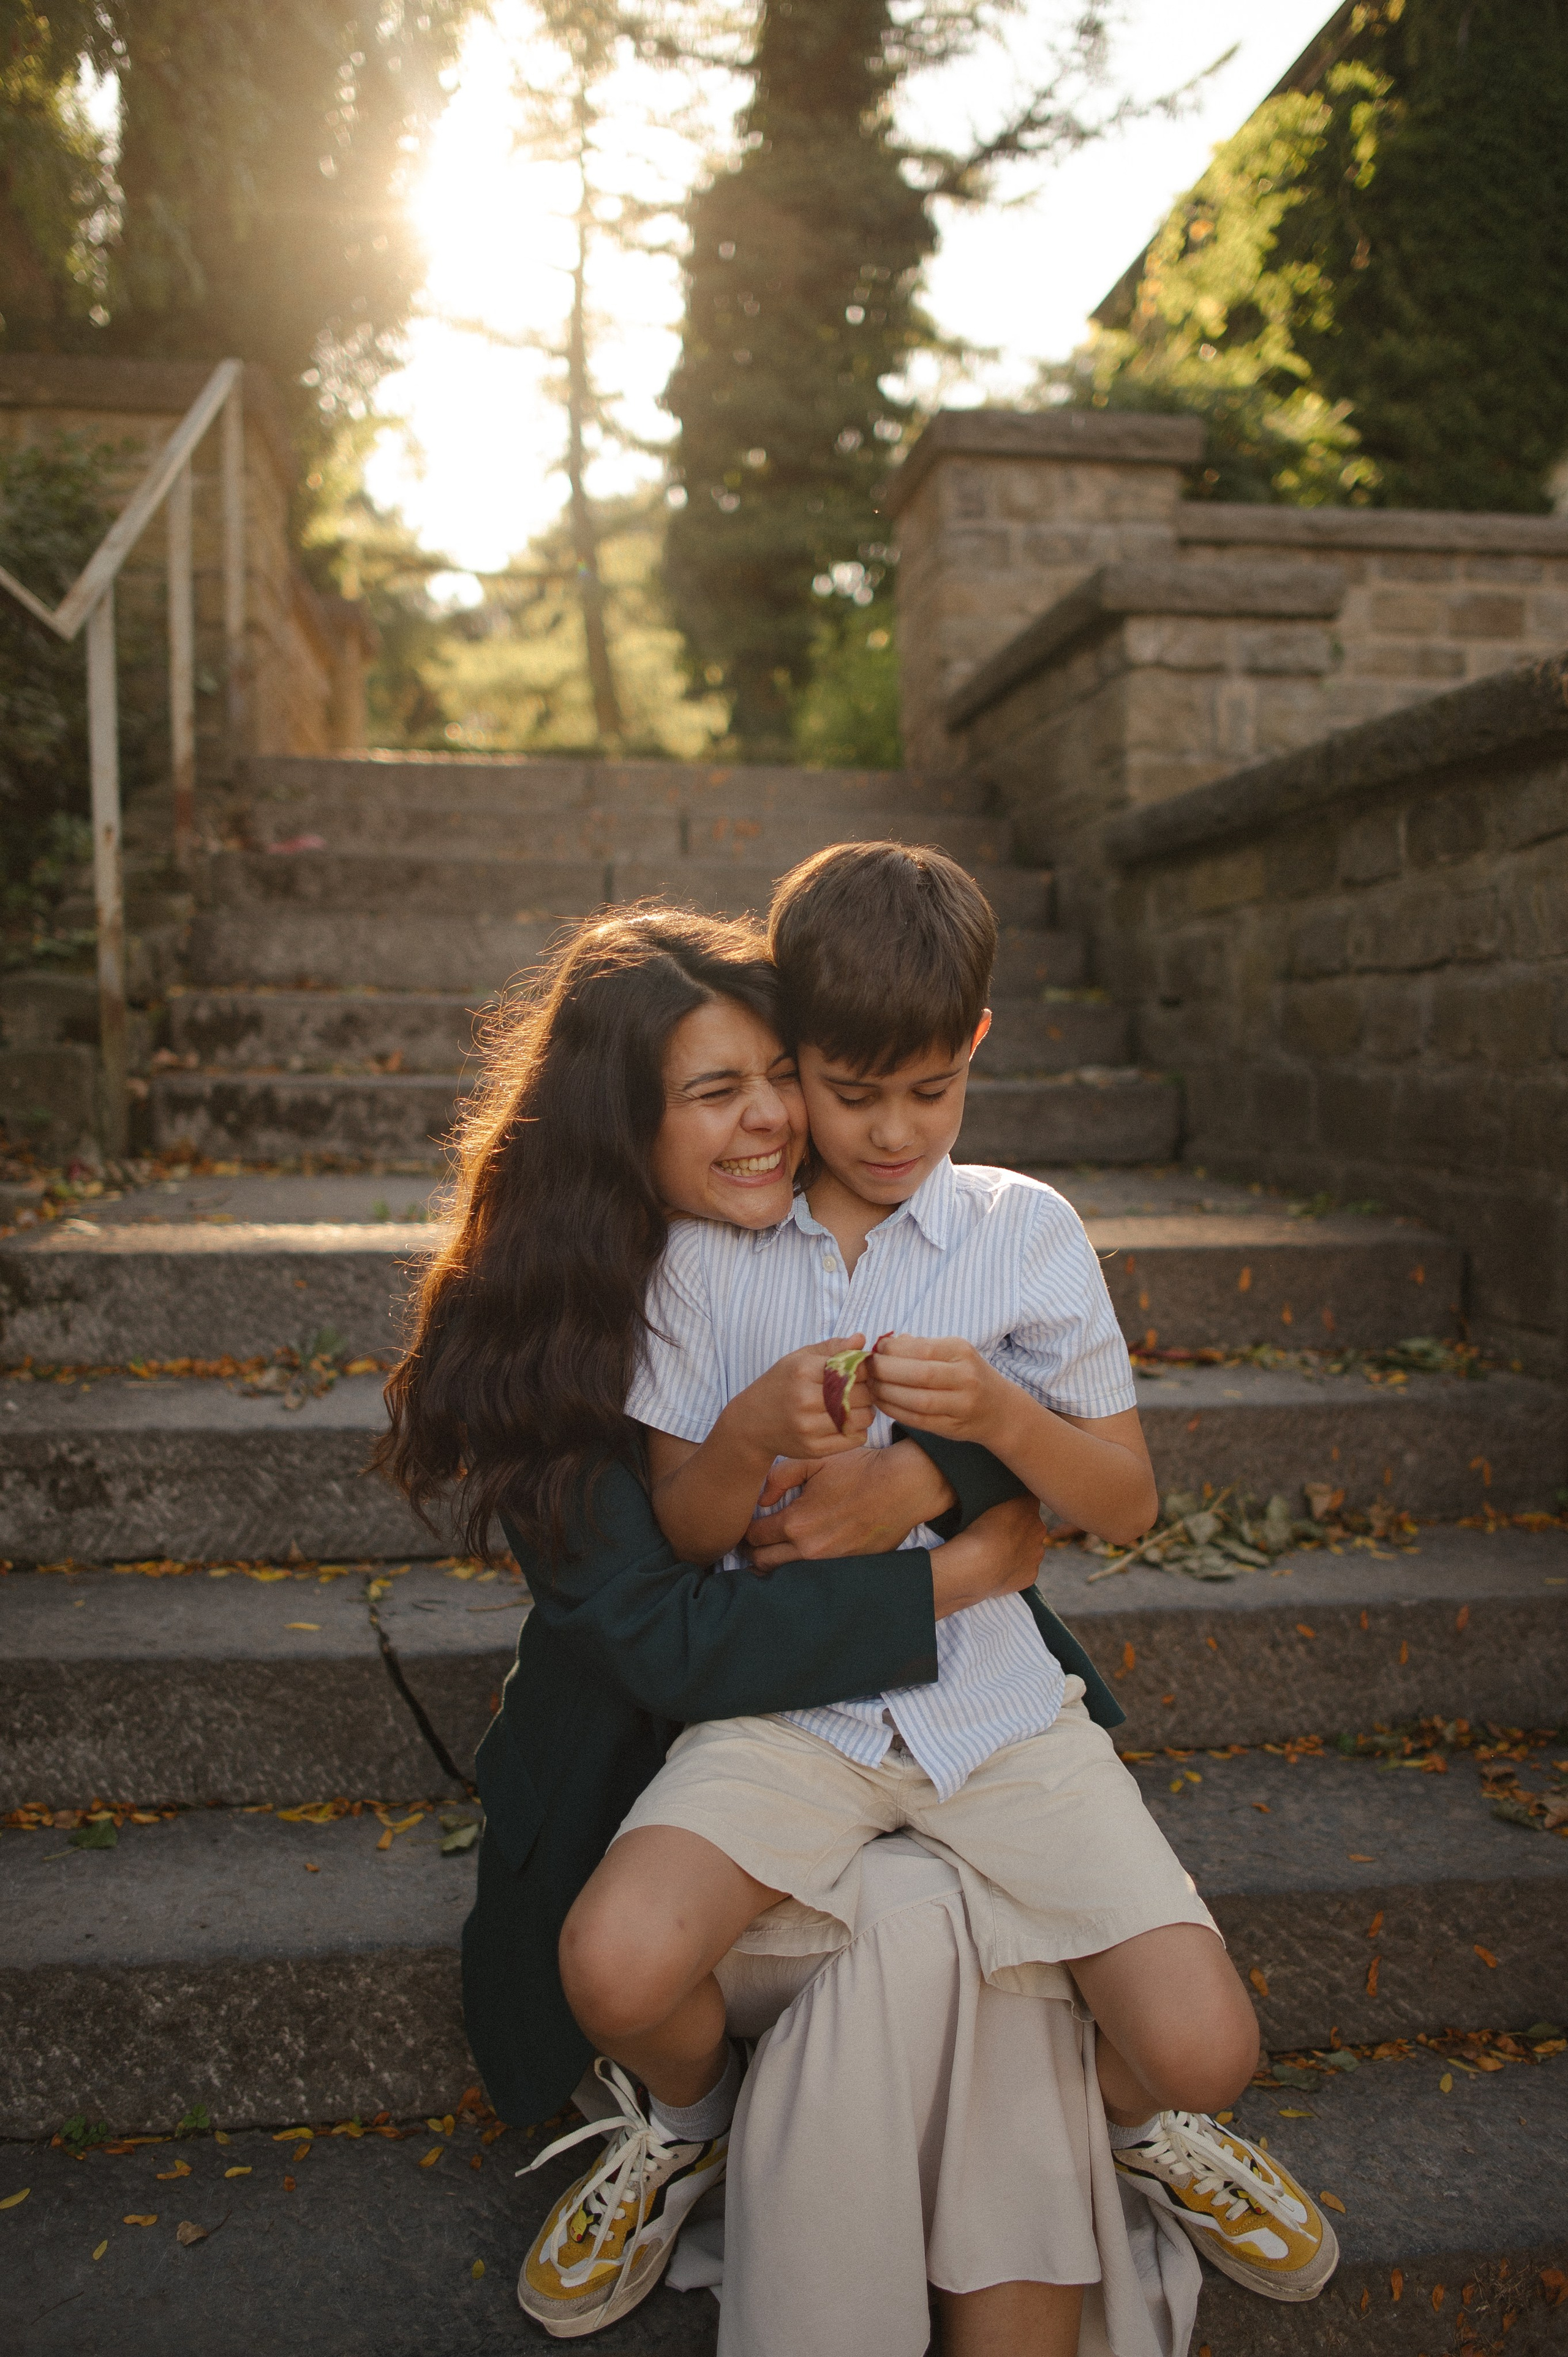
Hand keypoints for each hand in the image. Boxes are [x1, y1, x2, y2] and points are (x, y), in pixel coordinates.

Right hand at [725, 1337, 873, 1465]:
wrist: (750, 1424)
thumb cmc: (779, 1386)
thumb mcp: (798, 1359)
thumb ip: (831, 1348)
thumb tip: (861, 1339)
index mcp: (803, 1371)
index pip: (855, 1368)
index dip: (864, 1370)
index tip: (861, 1373)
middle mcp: (805, 1399)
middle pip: (861, 1394)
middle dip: (866, 1391)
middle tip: (859, 1391)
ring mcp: (809, 1427)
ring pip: (862, 1418)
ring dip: (864, 1412)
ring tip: (853, 1407)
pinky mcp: (814, 1448)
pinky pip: (855, 1438)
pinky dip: (856, 1430)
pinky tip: (845, 1423)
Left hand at [745, 1441, 957, 1565]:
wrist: (905, 1485)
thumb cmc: (860, 1469)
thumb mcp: (814, 1461)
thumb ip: (778, 1478)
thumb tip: (761, 1499)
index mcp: (796, 1523)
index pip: (753, 1537)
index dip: (745, 1530)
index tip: (747, 1525)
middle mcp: (809, 1550)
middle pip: (763, 1563)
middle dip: (754, 1551)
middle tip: (754, 1541)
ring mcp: (831, 1564)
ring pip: (786, 1575)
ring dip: (776, 1564)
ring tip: (775, 1550)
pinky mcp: (849, 1568)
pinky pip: (815, 1576)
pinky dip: (803, 1569)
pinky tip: (805, 1554)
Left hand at [865, 1334, 1004, 1445]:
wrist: (999, 1410)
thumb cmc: (968, 1374)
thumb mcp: (952, 1353)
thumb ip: (920, 1347)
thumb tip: (885, 1343)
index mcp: (962, 1352)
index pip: (922, 1349)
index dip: (892, 1350)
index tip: (875, 1350)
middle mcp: (965, 1377)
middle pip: (918, 1374)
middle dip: (885, 1371)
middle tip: (867, 1369)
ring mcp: (961, 1404)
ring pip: (917, 1400)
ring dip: (886, 1393)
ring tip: (871, 1386)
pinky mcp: (952, 1427)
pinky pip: (917, 1420)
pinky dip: (895, 1411)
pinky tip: (882, 1402)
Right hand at [930, 1493, 1045, 1620]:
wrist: (977, 1565)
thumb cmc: (977, 1528)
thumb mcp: (986, 1498)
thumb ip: (1002, 1492)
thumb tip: (1008, 1491)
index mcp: (1029, 1505)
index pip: (1027, 1500)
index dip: (1014, 1506)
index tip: (1000, 1513)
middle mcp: (1039, 1528)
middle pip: (1031, 1525)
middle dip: (1018, 1529)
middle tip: (996, 1534)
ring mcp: (1036, 1553)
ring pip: (1030, 1548)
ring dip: (1017, 1549)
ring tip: (995, 1553)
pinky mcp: (1031, 1574)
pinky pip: (1024, 1569)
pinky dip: (1015, 1569)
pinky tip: (998, 1568)